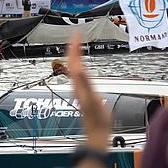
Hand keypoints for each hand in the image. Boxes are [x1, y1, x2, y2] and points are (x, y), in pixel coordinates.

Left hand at [67, 33, 110, 151]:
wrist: (97, 133)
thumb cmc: (96, 119)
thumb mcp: (93, 99)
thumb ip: (86, 83)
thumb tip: (79, 69)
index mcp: (78, 84)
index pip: (73, 61)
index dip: (74, 47)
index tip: (77, 34)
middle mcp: (76, 85)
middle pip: (71, 63)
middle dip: (73, 48)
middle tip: (77, 36)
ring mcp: (79, 89)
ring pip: (74, 68)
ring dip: (76, 56)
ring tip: (78, 46)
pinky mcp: (84, 93)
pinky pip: (80, 75)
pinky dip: (81, 65)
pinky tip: (83, 66)